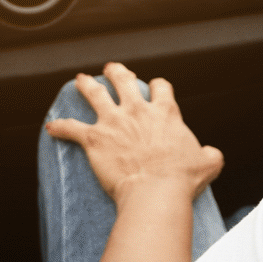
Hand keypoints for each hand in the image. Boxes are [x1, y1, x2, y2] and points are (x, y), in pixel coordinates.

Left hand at [46, 61, 223, 205]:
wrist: (155, 192)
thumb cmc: (182, 179)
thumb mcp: (208, 163)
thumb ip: (210, 154)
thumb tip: (211, 154)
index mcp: (165, 112)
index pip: (160, 87)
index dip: (157, 86)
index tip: (154, 88)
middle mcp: (137, 110)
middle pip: (123, 80)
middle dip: (116, 73)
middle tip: (111, 69)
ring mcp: (113, 122)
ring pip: (94, 94)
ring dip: (86, 85)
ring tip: (80, 79)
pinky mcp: (93, 138)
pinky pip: (70, 128)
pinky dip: (60, 127)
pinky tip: (51, 127)